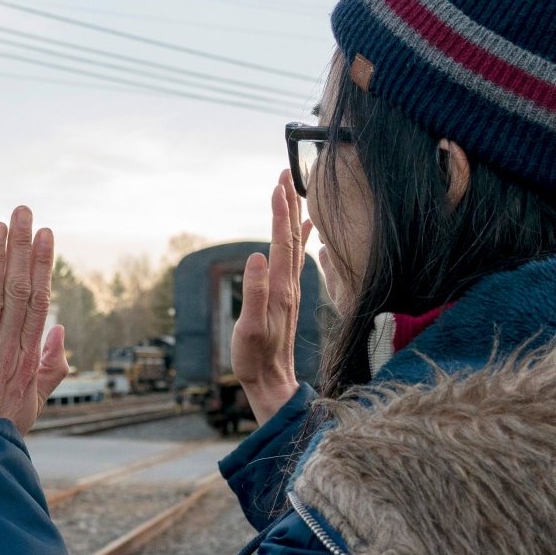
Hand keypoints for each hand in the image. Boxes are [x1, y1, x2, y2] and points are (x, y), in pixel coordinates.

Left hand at [0, 206, 67, 432]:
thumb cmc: (0, 432)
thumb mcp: (35, 403)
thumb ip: (52, 367)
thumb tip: (59, 328)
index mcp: (28, 361)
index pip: (39, 303)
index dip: (43, 267)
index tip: (46, 235)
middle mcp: (6, 355)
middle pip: (17, 293)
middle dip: (21, 249)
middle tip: (23, 212)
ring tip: (0, 225)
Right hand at [233, 172, 312, 423]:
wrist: (272, 381)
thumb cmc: (256, 358)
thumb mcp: (249, 327)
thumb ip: (254, 292)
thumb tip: (257, 256)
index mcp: (280, 287)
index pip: (282, 241)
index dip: (280, 211)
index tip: (278, 183)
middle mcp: (289, 284)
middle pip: (291, 236)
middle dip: (288, 203)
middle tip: (285, 173)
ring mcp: (290, 289)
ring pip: (295, 244)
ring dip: (293, 216)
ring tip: (292, 191)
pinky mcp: (287, 296)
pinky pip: (296, 258)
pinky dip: (300, 238)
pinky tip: (306, 230)